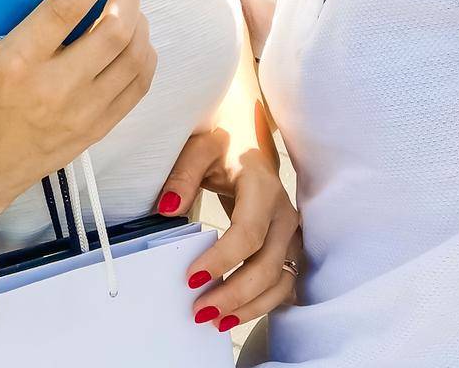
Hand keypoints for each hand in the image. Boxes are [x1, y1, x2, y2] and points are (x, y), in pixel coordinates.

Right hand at [0, 0, 154, 212]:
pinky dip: (144, 55)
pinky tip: (133, 42)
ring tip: (126, 11)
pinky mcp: (97, 128)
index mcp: (16, 61)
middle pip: (113, 30)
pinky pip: (138, 85)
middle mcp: (54, 87)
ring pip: (134, 56)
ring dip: (139, 24)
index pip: (65, 8)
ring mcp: (81, 111)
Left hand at [155, 128, 300, 332]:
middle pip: (266, 265)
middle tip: (200, 311)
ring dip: (250, 306)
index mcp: (262, 188)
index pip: (247, 234)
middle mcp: (283, 214)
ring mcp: (290, 233)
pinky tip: (235, 315)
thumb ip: (183, 174)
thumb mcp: (199, 147)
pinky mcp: (287, 246)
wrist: (249, 138)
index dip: (222, 260)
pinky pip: (281, 283)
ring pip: (279, 281)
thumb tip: (168, 208)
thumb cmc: (223, 141)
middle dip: (234, 294)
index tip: (190, 278)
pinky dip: (261, 303)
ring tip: (216, 322)